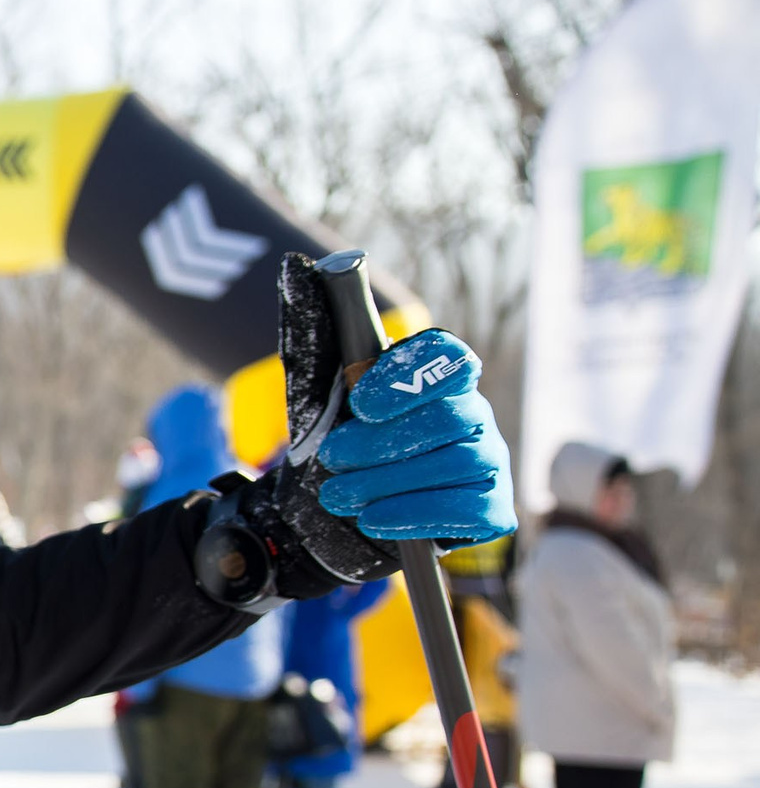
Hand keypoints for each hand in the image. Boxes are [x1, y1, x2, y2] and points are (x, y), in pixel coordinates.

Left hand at [197, 301, 513, 608]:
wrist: (316, 514)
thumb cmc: (326, 441)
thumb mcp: (310, 387)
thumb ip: (315, 330)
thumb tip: (299, 268)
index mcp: (435, 379)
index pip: (448, 360)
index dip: (409, 378)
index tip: (359, 400)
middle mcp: (471, 414)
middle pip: (451, 417)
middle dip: (384, 442)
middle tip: (334, 458)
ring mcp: (487, 462)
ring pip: (460, 464)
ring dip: (390, 482)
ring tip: (340, 495)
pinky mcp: (489, 510)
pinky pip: (473, 511)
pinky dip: (419, 515)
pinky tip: (375, 519)